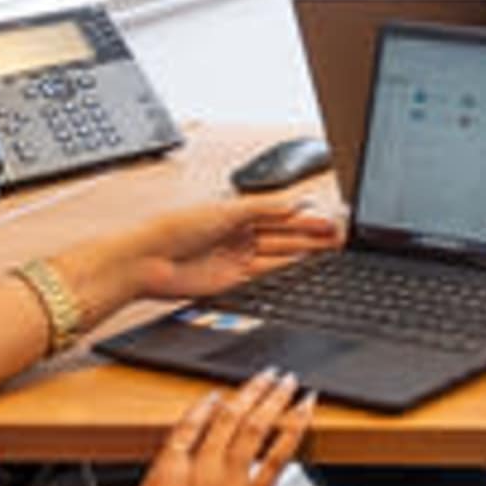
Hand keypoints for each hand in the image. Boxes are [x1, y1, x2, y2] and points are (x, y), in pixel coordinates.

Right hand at [93, 371, 315, 485]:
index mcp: (164, 473)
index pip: (187, 426)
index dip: (205, 406)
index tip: (218, 394)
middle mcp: (197, 469)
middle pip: (227, 417)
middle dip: (250, 391)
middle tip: (266, 375)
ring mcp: (226, 481)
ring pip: (254, 425)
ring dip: (274, 398)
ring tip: (287, 381)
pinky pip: (278, 454)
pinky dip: (292, 426)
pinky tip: (303, 410)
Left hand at [110, 197, 342, 304]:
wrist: (144, 260)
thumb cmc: (173, 227)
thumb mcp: (225, 210)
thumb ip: (264, 207)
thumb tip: (296, 203)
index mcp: (236, 212)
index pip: (280, 213)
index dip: (305, 216)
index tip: (329, 217)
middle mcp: (238, 235)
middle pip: (284, 234)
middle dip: (312, 234)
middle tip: (340, 235)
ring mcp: (236, 258)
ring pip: (280, 255)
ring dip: (306, 253)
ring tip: (333, 250)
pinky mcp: (232, 282)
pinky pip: (266, 275)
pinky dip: (287, 271)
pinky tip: (307, 266)